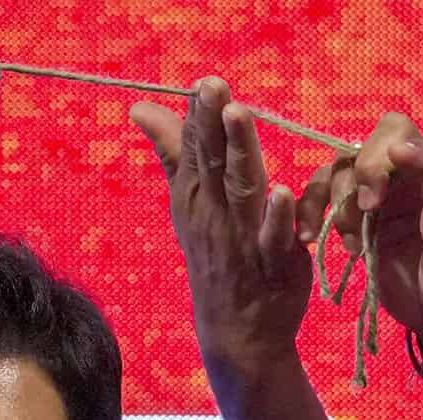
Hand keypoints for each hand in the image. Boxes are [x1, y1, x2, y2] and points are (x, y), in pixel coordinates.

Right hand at [131, 78, 312, 381]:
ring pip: (241, 190)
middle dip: (212, 124)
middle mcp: (214, 217)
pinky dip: (276, 218)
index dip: (198, 116)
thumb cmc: (216, 262)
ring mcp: (242, 242)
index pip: (194, 149)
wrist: (236, 334)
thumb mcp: (188, 206)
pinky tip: (280, 192)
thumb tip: (142, 108)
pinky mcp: (273, 265)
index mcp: (195, 200)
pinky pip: (274, 240)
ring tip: (239, 116)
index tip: (202, 81)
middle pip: (212, 164)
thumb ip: (174, 153)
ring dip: (240, 153)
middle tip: (212, 85)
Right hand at [297, 113, 422, 332]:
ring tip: (352, 240)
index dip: (413, 152)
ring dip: (340, 195)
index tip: (395, 157)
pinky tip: (307, 237)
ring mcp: (385, 201)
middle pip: (382, 143)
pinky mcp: (360, 222)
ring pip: (348, 168)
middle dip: (368, 167)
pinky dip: (311, 210)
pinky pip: (328, 201)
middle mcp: (415, 183)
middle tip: (367, 208)